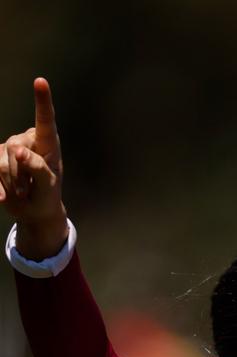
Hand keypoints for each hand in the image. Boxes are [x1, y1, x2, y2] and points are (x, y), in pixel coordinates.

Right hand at [0, 77, 67, 257]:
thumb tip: (18, 151)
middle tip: (29, 191)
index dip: (42, 100)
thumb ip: (37, 168)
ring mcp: (10, 146)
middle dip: (20, 175)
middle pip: (15, 150)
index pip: (45, 121)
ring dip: (11, 182)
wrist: (34, 211)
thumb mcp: (48, 186)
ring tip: (22, 192)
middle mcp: (28, 140)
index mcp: (48, 144)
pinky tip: (3, 196)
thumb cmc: (47, 196)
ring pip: (2, 161)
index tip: (40, 81)